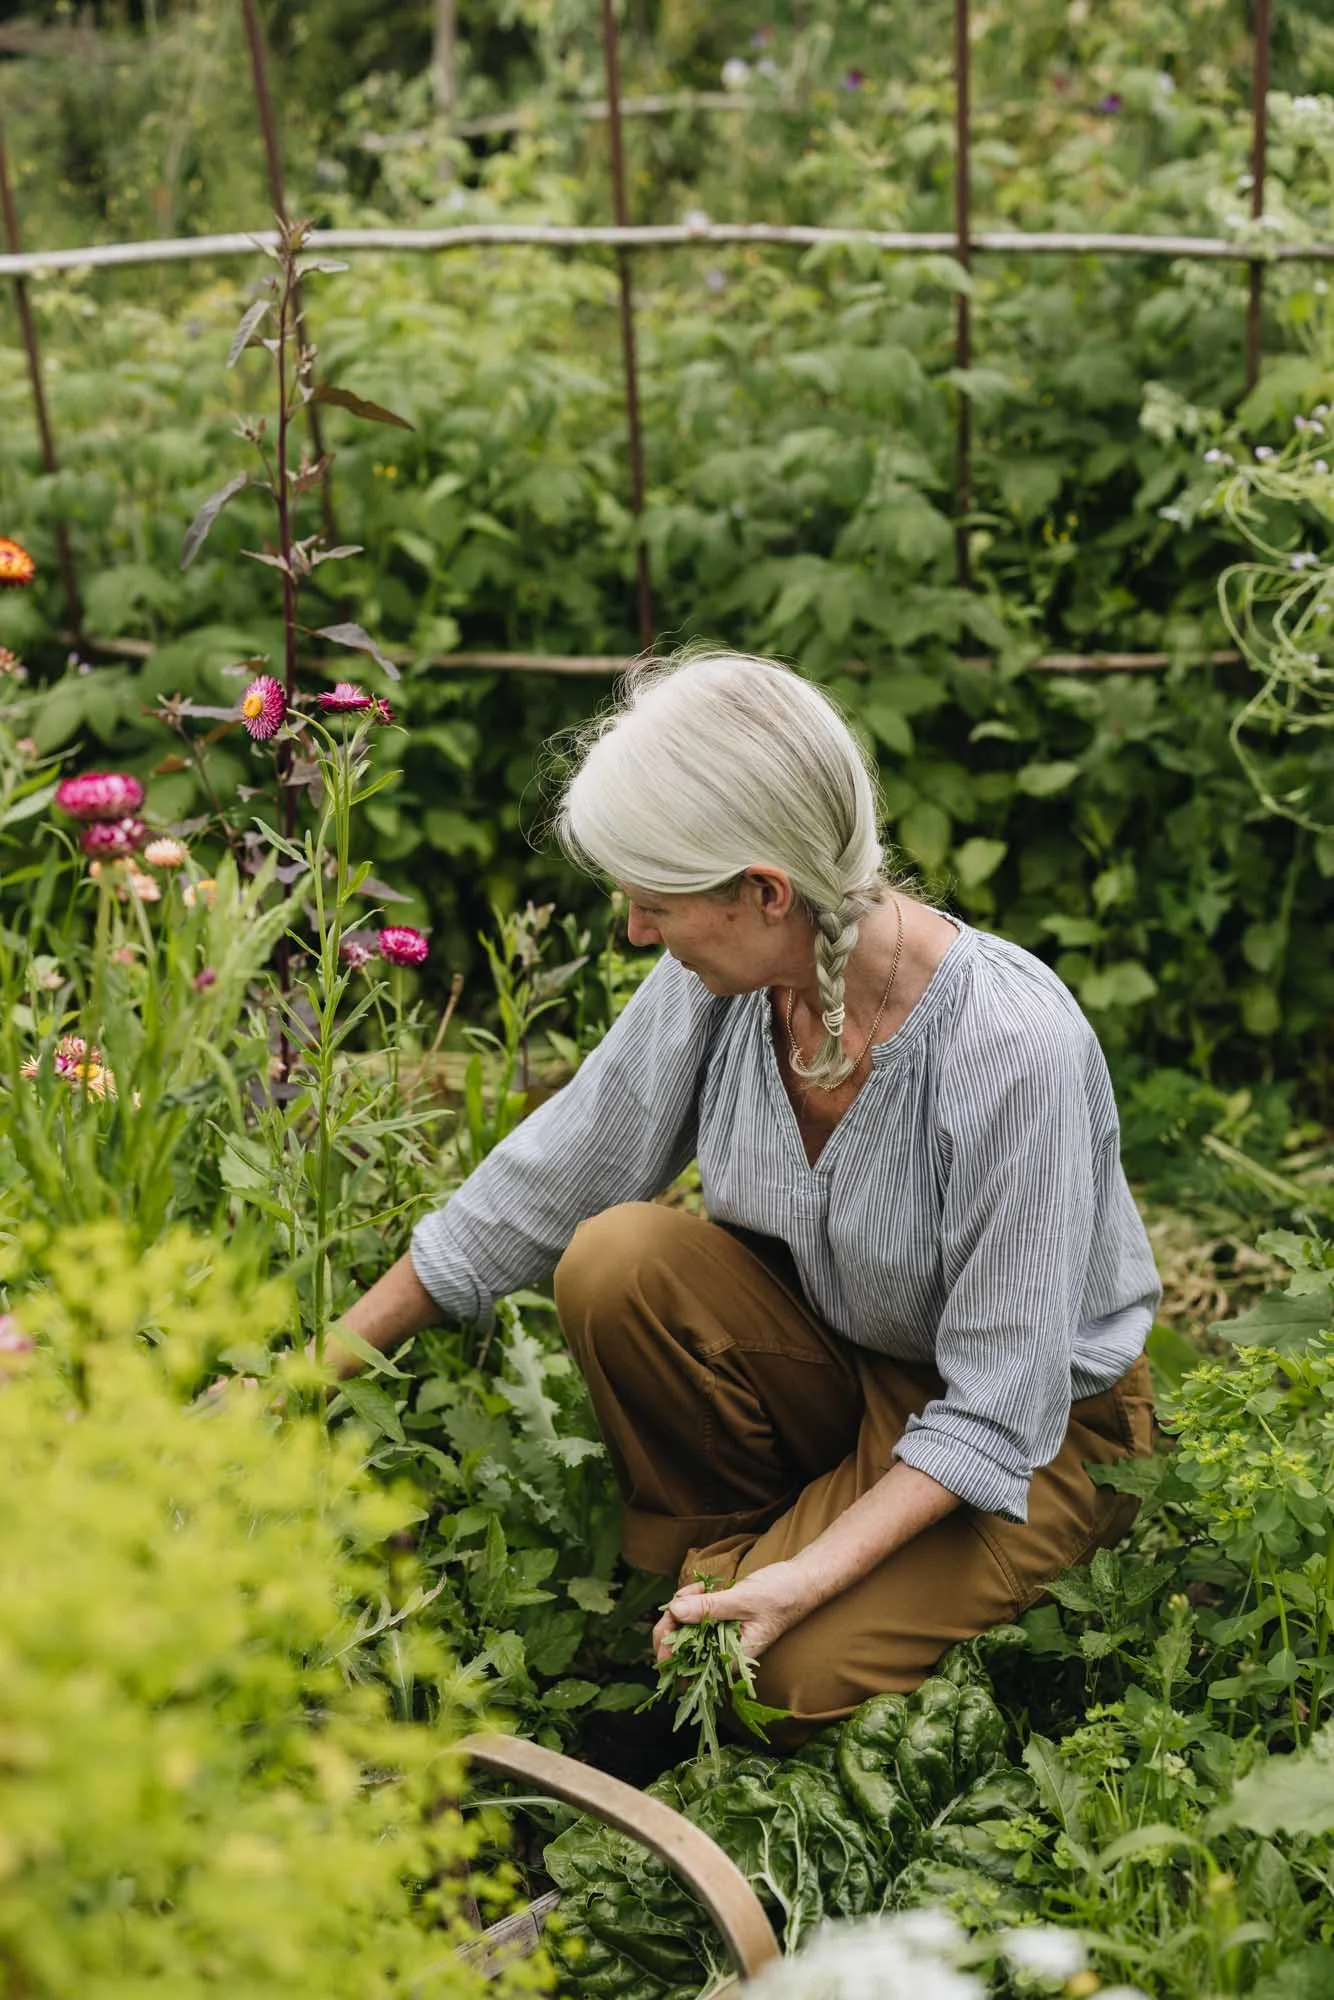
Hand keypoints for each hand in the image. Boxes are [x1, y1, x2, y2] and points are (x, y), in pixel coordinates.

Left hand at [651, 1560, 809, 1665]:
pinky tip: (701, 1589)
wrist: (801, 1583)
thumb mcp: (744, 1600)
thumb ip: (710, 1608)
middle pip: (676, 1655)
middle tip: (684, 1596)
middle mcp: (721, 1657)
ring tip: (699, 1589)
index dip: (668, 1650)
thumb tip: (674, 1611)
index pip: (685, 1673)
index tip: (671, 1618)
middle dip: (671, 1623)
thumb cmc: (780, 1596)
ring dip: (680, 1609)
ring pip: (681, 1634)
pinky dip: (689, 1603)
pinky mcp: (717, 1626)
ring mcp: (718, 1641)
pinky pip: (692, 1620)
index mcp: (730, 1662)